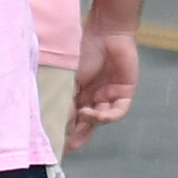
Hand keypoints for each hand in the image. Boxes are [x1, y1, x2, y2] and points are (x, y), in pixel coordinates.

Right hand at [68, 28, 139, 150]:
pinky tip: (96, 113)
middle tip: (68, 146)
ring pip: (100, 118)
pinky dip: (107, 116)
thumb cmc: (81, 49)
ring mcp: (108, 96)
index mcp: (76, 92)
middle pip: (86, 123)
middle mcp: (91, 97)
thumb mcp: (67, 75)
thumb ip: (64, 96)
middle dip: (77, 135)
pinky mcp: (124, 94)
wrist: (105, 32)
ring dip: (91, 121)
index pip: (70, 116)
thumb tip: (57, 117)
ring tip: (84, 116)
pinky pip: (117, 112)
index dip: (63, 130)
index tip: (53, 143)